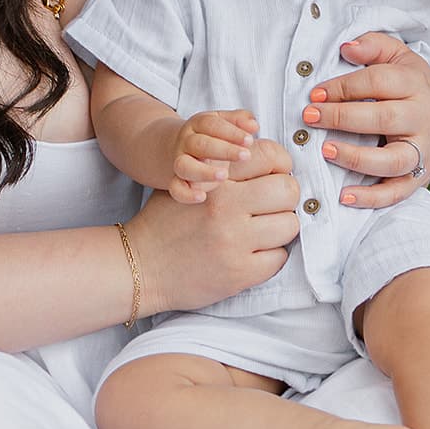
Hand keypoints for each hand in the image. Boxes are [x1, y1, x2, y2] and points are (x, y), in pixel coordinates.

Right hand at [127, 139, 298, 314]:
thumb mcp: (187, 181)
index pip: (269, 155)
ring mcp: (235, 241)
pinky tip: (254, 252)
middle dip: (284, 197)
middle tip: (272, 205)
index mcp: (215, 179)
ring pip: (290, 225)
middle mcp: (227, 207)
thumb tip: (267, 162)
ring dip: (280, 227)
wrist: (139, 266)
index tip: (275, 175)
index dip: (280, 164)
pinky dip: (271, 255)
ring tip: (264, 230)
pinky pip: (280, 258)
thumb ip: (223, 168)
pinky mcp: (239, 273)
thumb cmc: (165, 222)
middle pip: (288, 190)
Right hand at [170, 109, 258, 203]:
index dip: (231, 132)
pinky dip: (186, 194)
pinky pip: (176, 188)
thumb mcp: (225, 122)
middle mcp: (187, 142)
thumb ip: (240, 120)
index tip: (250, 140)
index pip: (212, 124)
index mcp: (199, 124)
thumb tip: (253, 125)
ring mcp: (180, 161)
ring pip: (184, 166)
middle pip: (200, 144)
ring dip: (204, 171)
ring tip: (224, 175)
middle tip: (246, 156)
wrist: (182, 147)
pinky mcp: (178, 180)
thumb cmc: (213, 136)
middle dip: (224, 150)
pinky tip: (202, 197)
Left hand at [304, 32, 429, 208]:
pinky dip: (372, 198)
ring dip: (357, 158)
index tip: (315, 94)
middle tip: (309, 117)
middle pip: (384, 118)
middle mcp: (423, 117)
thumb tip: (347, 48)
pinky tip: (345, 196)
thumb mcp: (398, 56)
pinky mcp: (418, 177)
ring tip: (326, 151)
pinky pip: (397, 192)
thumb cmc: (410, 85)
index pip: (377, 82)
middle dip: (342, 117)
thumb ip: (373, 46)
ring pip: (393, 159)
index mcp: (415, 84)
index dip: (343, 87)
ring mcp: (423, 150)